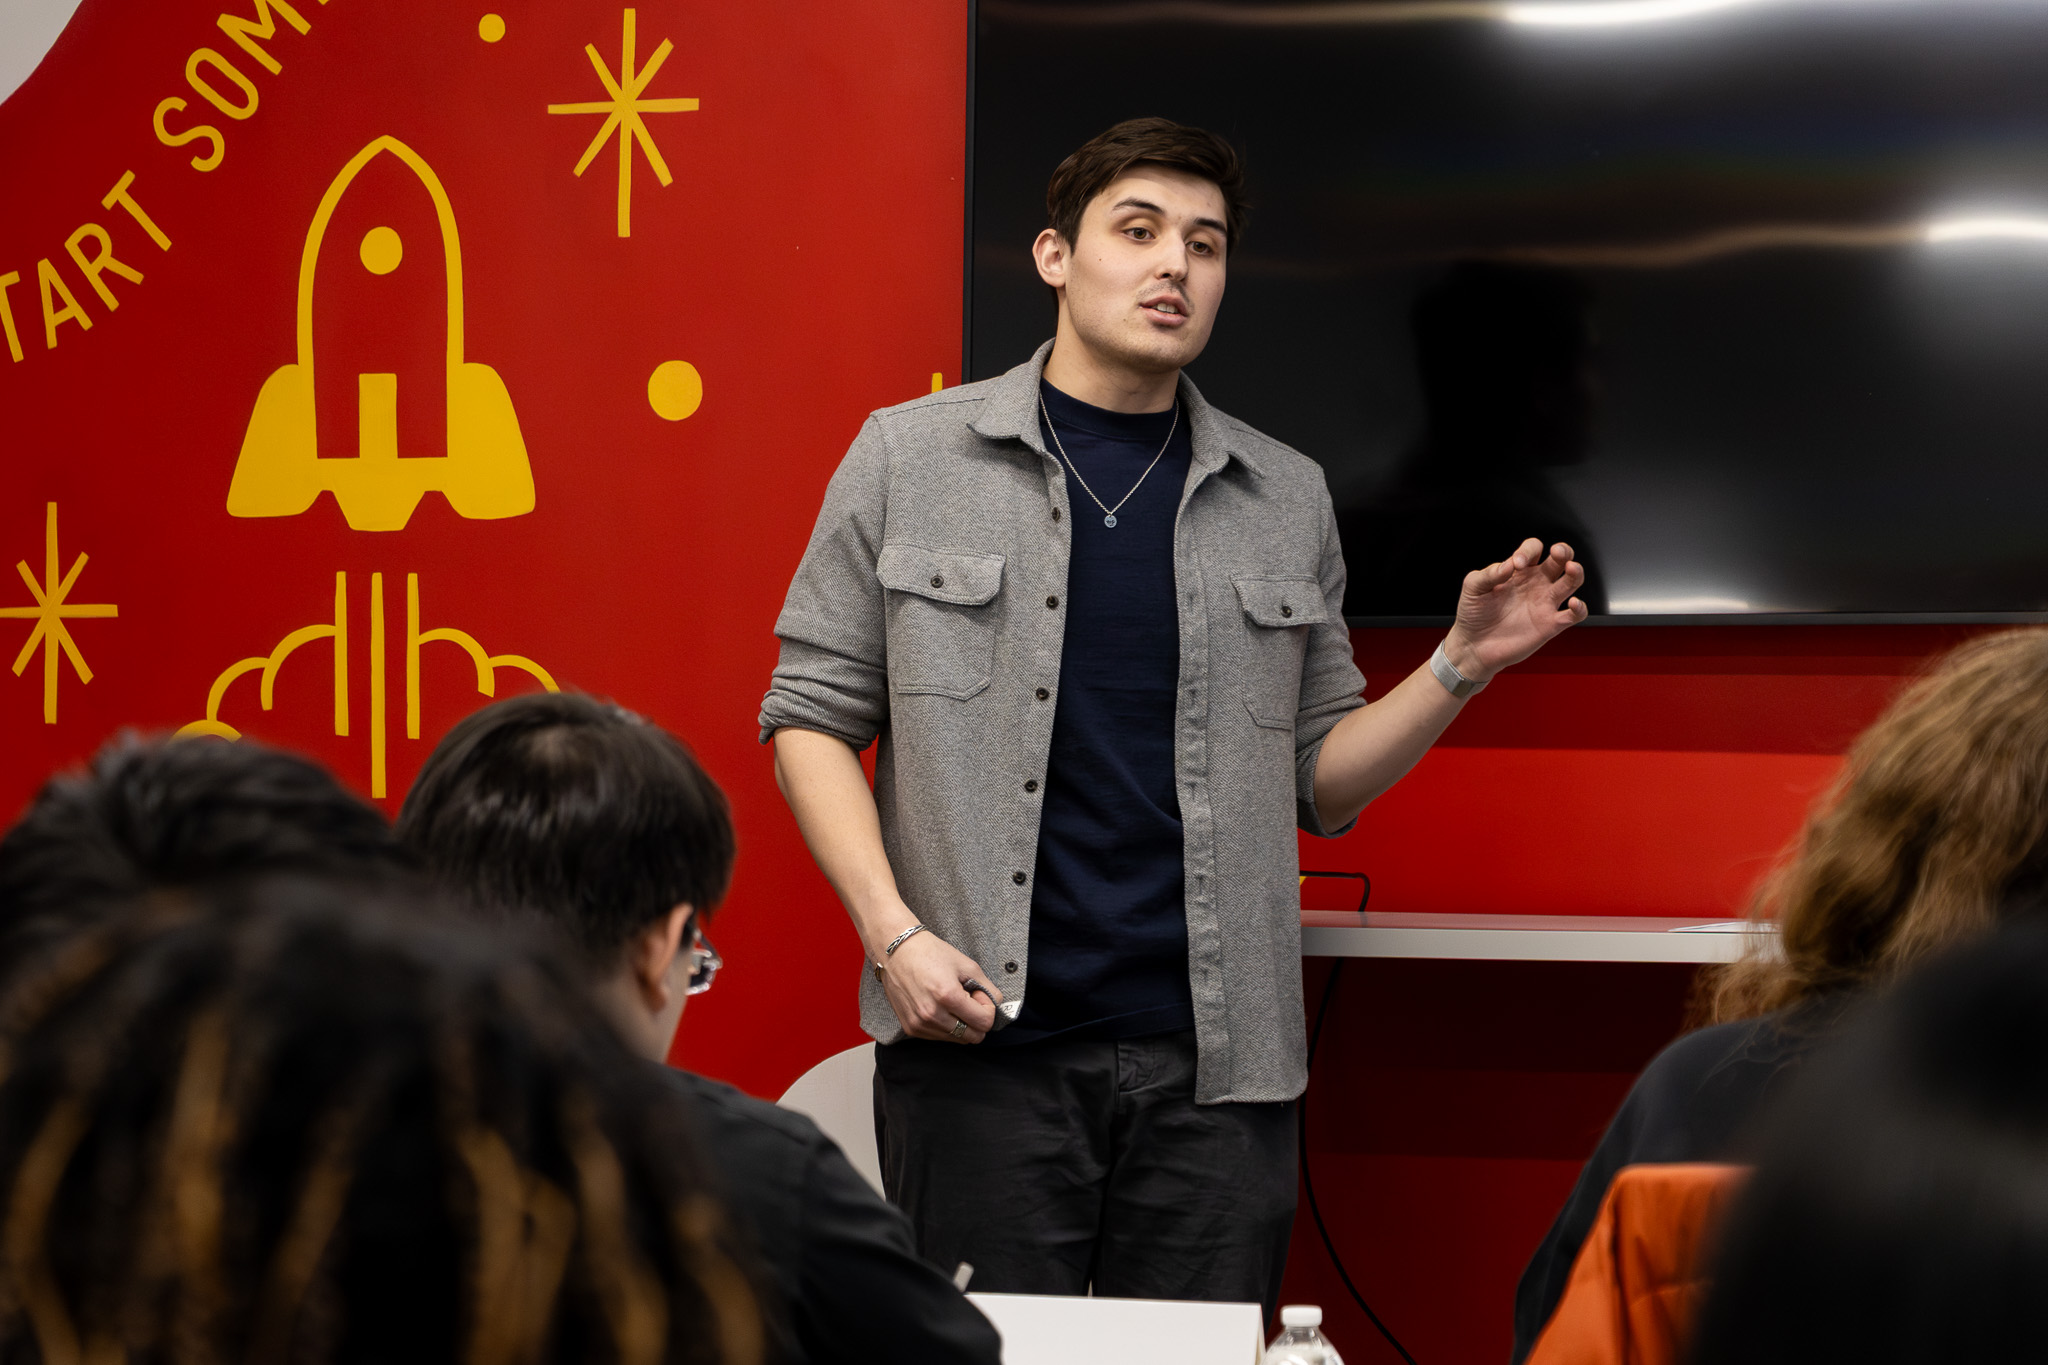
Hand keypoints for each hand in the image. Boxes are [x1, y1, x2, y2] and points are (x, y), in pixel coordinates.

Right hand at [875, 927, 1003, 1043]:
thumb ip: (988, 988)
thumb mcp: (967, 965)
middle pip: (973, 1037)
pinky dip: (946, 1026)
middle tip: (968, 1000)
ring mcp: (920, 1024)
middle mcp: (932, 1014)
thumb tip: (996, 1005)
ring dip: (961, 1023)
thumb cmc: (930, 953)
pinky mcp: (910, 1028)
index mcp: (948, 996)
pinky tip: (939, 1006)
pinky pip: (939, 1037)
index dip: (987, 1009)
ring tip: (951, 1001)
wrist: (897, 952)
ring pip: (957, 1039)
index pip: (984, 1023)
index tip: (979, 995)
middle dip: (976, 1020)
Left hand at [1444, 538, 1587, 681]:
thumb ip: (1488, 573)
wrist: (1473, 646)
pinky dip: (1579, 608)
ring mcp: (1545, 603)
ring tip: (1572, 568)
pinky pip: (1574, 615)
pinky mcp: (1550, 625)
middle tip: (1557, 552)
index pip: (1533, 549)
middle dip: (1564, 551)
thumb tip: (1509, 564)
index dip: (1528, 551)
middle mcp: (1536, 584)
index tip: (1516, 565)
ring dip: (1576, 572)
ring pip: (1572, 582)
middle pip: (1560, 559)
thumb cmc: (1473, 614)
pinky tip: (1573, 603)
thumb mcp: (1472, 588)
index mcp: (1518, 572)